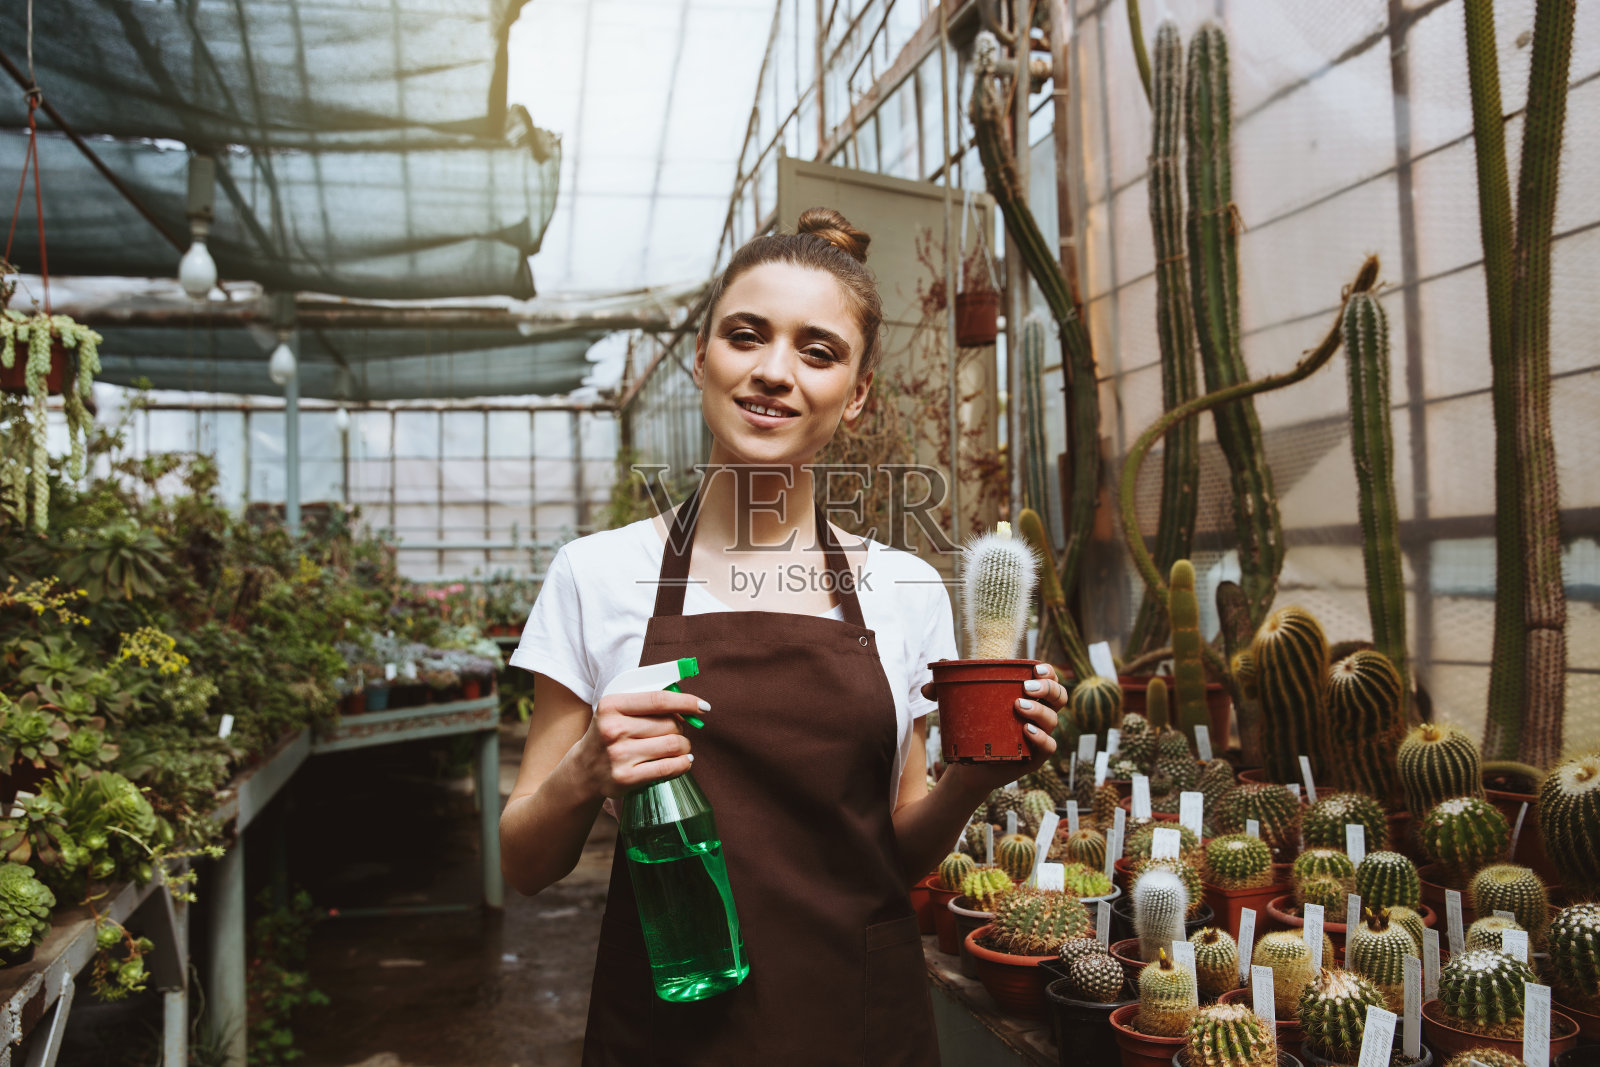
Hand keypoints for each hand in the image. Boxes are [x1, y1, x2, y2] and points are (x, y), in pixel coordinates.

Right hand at [578, 689, 704, 799]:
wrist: (584, 770)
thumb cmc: (609, 735)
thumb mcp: (617, 711)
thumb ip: (647, 704)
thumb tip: (687, 709)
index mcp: (611, 705)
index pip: (658, 700)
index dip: (686, 702)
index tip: (703, 706)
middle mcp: (613, 729)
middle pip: (670, 724)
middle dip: (681, 729)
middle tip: (676, 733)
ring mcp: (619, 755)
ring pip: (673, 745)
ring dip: (684, 747)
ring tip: (678, 748)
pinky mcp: (626, 778)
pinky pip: (669, 767)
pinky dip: (683, 764)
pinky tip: (682, 761)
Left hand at [921, 661, 1064, 799]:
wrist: (969, 763)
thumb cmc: (971, 727)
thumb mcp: (959, 706)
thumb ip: (943, 693)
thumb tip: (926, 686)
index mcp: (1028, 697)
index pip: (1050, 680)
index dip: (1049, 673)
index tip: (1036, 669)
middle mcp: (1039, 715)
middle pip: (1059, 697)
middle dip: (1048, 688)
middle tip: (1026, 688)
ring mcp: (1039, 736)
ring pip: (1053, 720)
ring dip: (1039, 710)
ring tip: (1018, 707)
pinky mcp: (1035, 758)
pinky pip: (1049, 747)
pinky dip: (1042, 738)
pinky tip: (1028, 731)